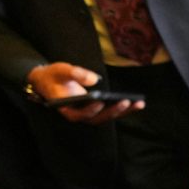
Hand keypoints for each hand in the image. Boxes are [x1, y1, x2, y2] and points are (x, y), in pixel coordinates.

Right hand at [25, 62, 141, 124]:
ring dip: (124, 112)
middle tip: (126, 102)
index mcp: (67, 108)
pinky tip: (137, 103)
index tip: (100, 101)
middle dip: (113, 111)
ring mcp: (89, 113)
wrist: (50, 80)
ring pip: (108, 116)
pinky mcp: (97, 110)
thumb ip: (74, 73)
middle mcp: (79, 114)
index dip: (90, 110)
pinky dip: (124, 109)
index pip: (80, 114)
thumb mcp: (60, 70)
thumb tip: (94, 79)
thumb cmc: (54, 76)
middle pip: (98, 118)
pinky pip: (111, 111)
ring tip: (139, 103)